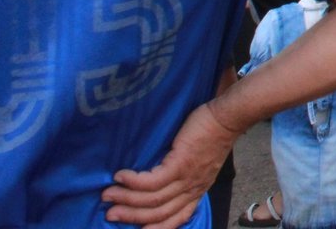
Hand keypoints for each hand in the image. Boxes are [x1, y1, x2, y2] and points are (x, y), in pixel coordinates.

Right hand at [102, 101, 241, 226]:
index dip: (155, 227)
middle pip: (158, 213)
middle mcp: (192, 189)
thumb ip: (184, 176)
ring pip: (152, 200)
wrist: (228, 117)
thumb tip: (160, 179)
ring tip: (107, 195)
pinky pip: (152, 181)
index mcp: (197, 191)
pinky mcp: (181, 164)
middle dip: (131, 217)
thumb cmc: (212, 134)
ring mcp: (186, 178)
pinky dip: (133, 182)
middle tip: (109, 214)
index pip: (176, 218)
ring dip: (126, 200)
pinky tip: (120, 177)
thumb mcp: (202, 163)